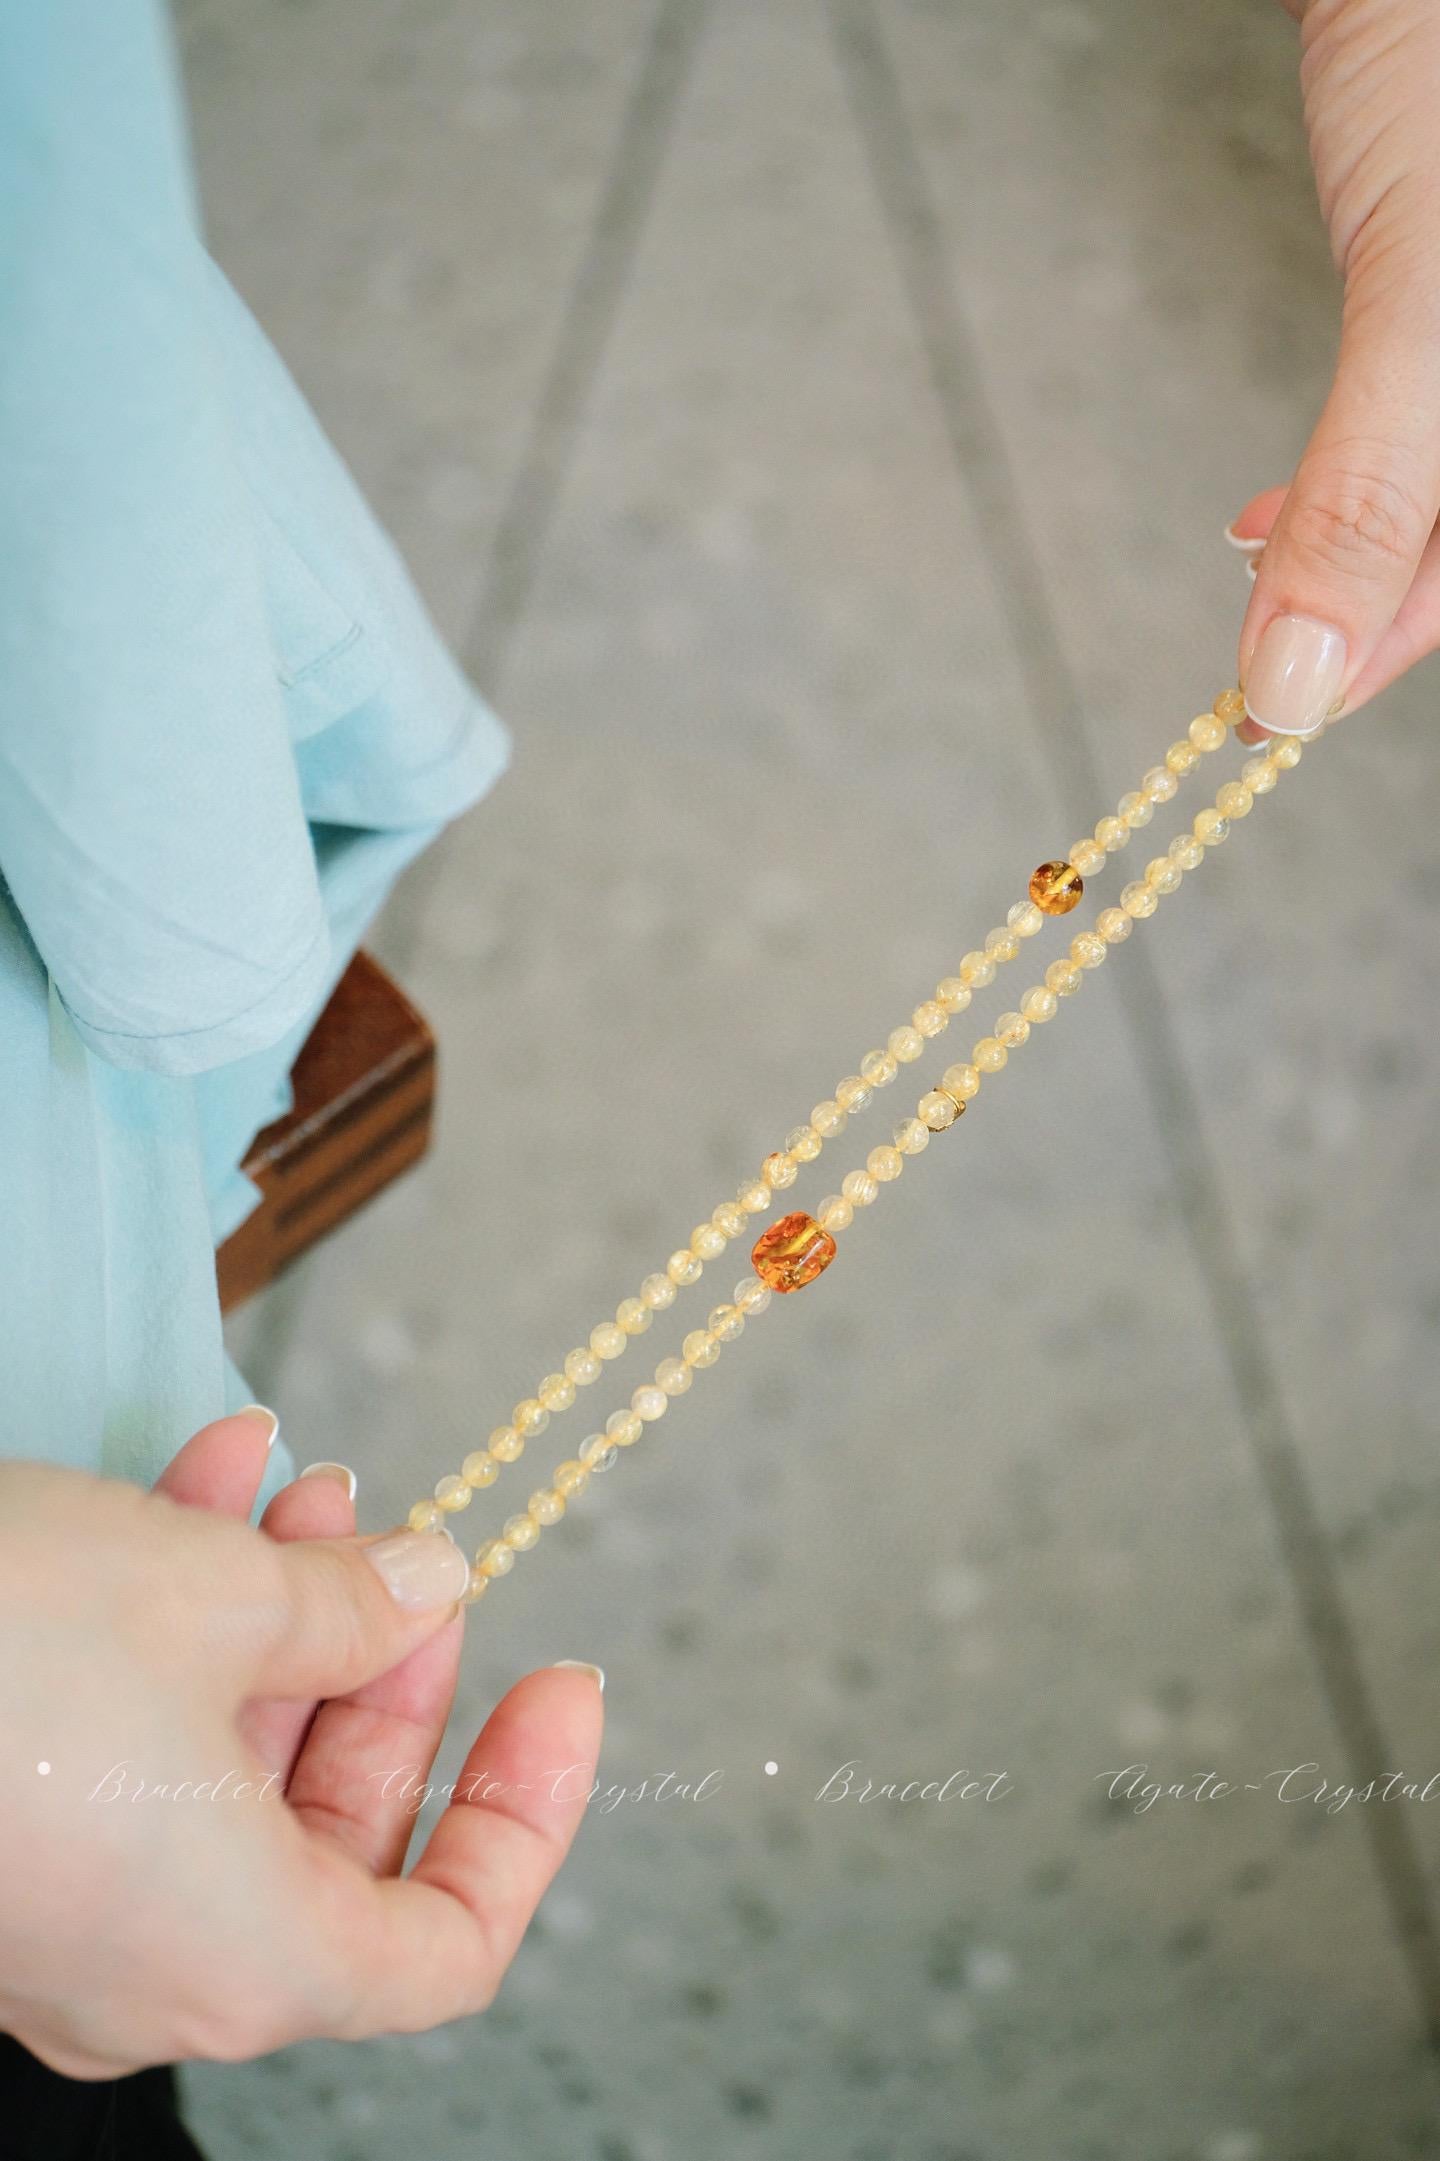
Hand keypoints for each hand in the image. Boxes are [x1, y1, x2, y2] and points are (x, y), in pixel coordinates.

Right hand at [0, 1412, 603, 2077]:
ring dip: (282, 1615)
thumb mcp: (215, 1599)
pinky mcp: (6, 1830)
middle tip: (413, 1558)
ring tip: (311, 1482)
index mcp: (247, 1959)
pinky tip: (213, 1477)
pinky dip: (182, 1617)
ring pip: (227, 1766)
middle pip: (339, 1839)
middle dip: (388, 1674)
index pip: (452, 1944)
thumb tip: (432, 1587)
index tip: (562, 1685)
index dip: (527, 1813)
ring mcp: (73, 1905)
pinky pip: (129, 1739)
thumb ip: (353, 1604)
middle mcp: (158, 1963)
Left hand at [1231, 0, 1439, 740]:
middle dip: (1351, 603)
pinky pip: (1414, 438)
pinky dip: (1344, 482)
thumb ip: (1370, 500)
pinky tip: (1270, 509)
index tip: (1267, 720)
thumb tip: (1295, 690)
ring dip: (1340, 550)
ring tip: (1253, 570)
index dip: (1382, 653)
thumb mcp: (1428, 309)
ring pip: (1434, 498)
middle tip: (1241, 662)